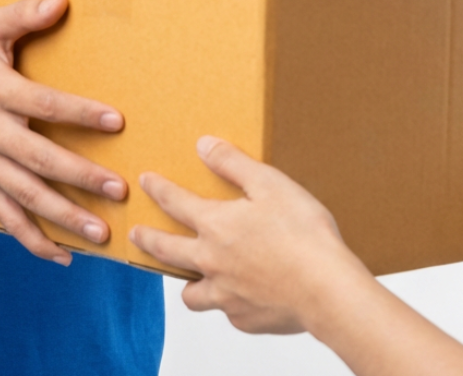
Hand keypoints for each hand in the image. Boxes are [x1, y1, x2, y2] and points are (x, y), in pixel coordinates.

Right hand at [0, 0, 125, 265]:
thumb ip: (24, 13)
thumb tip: (62, 1)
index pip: (42, 104)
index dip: (79, 113)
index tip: (116, 121)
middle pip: (37, 160)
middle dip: (79, 177)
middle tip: (118, 189)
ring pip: (24, 196)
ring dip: (62, 217)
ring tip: (100, 233)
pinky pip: (6, 216)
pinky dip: (32, 239)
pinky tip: (64, 256)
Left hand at [129, 136, 368, 333]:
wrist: (327, 290)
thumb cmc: (302, 233)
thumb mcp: (269, 183)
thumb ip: (233, 163)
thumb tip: (203, 145)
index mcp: (216, 226)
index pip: (176, 202)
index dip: (158, 189)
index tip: (145, 181)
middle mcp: (212, 262)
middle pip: (167, 251)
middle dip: (148, 239)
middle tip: (135, 232)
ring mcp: (226, 295)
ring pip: (192, 294)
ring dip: (186, 282)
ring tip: (187, 276)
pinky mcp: (245, 319)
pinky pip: (226, 311)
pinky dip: (228, 302)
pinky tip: (240, 296)